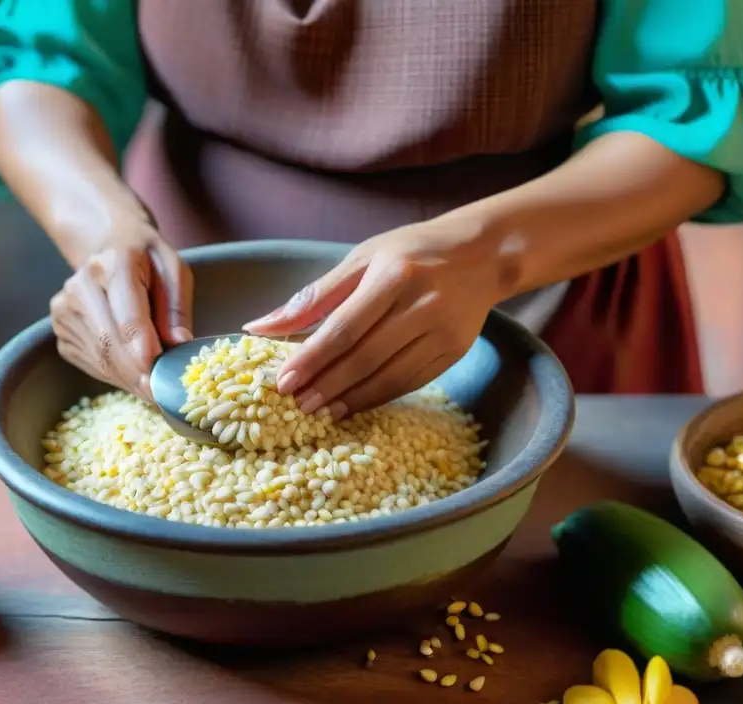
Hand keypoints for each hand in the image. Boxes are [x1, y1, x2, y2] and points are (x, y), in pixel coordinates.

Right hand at [50, 206, 192, 399]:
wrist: (109, 246)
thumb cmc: (148, 262)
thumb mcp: (174, 271)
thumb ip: (177, 306)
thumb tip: (178, 344)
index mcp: (114, 263)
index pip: (127, 314)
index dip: (142, 349)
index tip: (158, 377)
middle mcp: (80, 285)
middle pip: (110, 342)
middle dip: (138, 374)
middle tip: (162, 396)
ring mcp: (65, 309)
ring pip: (99, 358)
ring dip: (129, 380)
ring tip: (153, 389)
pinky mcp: (61, 330)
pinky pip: (91, 363)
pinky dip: (116, 376)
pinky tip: (134, 375)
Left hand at [243, 217, 507, 416]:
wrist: (482, 254)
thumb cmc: (411, 252)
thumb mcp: (361, 259)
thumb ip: (313, 297)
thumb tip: (260, 326)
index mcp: (394, 274)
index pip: (344, 327)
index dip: (311, 359)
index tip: (283, 382)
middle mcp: (422, 304)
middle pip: (365, 357)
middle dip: (326, 385)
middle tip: (297, 404)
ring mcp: (443, 332)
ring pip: (388, 377)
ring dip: (350, 399)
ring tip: (319, 411)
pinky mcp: (455, 351)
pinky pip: (409, 383)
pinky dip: (377, 398)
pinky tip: (352, 405)